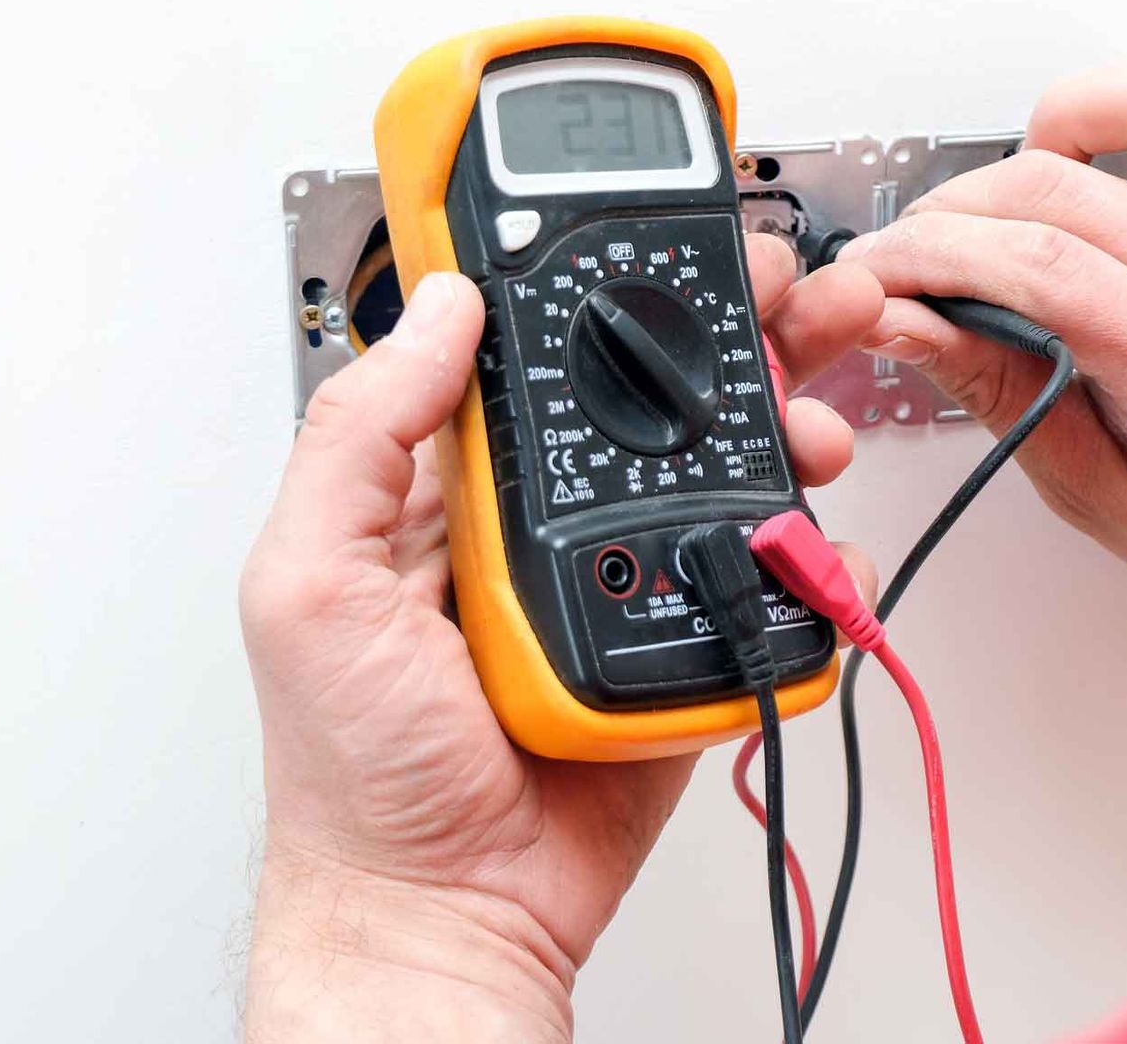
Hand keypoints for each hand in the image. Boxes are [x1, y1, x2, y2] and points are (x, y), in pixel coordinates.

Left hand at [238, 235, 877, 1041]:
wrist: (446, 912)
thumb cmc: (356, 772)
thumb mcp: (308, 584)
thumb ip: (360, 439)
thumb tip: (442, 310)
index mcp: (452, 480)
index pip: (528, 341)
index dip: (590, 270)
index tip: (651, 214)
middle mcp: (546, 512)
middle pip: (649, 384)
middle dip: (727, 321)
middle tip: (783, 285)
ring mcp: (623, 572)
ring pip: (722, 465)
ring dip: (785, 414)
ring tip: (813, 400)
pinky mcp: (685, 635)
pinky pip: (763, 570)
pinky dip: (810, 543)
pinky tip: (818, 525)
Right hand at [830, 60, 1126, 653]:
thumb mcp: (1090, 491)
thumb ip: (992, 390)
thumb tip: (903, 323)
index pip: (1038, 265)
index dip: (930, 258)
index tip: (873, 279)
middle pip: (1058, 186)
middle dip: (948, 215)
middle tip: (902, 265)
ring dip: (1038, 139)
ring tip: (1001, 211)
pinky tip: (1091, 157)